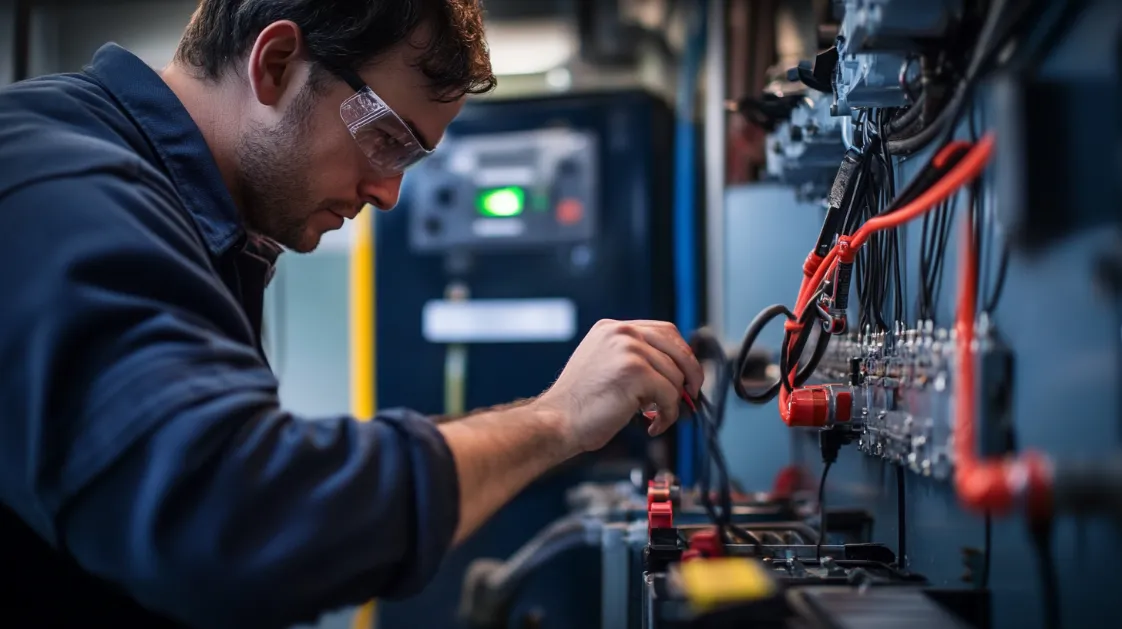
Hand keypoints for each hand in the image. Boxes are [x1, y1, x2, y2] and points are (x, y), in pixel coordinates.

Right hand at [534, 319, 704, 452]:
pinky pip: (670, 394)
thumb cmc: (579, 405)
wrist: (557, 421)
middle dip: (691, 374)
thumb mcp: (605, 367)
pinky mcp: (636, 371)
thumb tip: (675, 372)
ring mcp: (629, 349)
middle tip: (691, 396)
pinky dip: (667, 414)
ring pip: (675, 376)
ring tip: (655, 418)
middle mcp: (622, 333)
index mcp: (613, 328)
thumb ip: (634, 360)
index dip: (682, 354)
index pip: (664, 331)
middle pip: (677, 347)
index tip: (687, 375)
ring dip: (672, 403)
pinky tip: (652, 425)